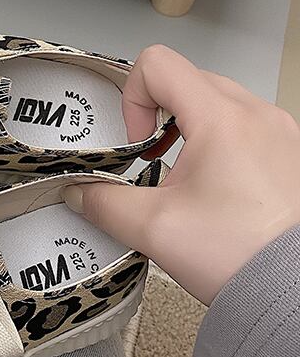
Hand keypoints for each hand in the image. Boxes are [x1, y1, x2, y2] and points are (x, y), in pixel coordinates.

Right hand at [61, 45, 299, 304]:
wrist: (296, 291)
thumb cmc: (239, 254)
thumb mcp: (153, 228)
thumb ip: (103, 203)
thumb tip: (79, 193)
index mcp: (222, 119)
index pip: (158, 64)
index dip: (132, 98)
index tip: (137, 143)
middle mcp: (257, 114)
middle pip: (188, 80)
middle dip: (159, 116)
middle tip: (153, 159)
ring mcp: (281, 132)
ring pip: (219, 102)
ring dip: (190, 129)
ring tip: (185, 177)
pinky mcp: (292, 153)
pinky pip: (246, 126)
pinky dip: (220, 144)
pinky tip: (216, 188)